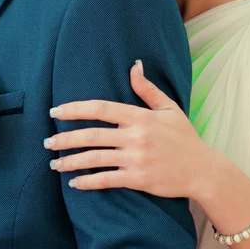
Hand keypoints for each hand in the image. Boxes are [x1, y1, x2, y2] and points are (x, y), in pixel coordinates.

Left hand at [44, 62, 212, 198]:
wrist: (203, 170)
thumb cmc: (185, 137)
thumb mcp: (169, 108)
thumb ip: (147, 89)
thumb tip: (134, 65)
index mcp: (140, 116)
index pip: (101, 108)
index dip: (75, 109)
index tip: (55, 112)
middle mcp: (135, 136)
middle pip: (92, 135)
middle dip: (65, 138)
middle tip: (47, 142)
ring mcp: (136, 159)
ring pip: (95, 159)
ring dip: (71, 161)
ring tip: (54, 164)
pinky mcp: (138, 179)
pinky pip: (107, 180)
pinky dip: (88, 182)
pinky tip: (74, 183)